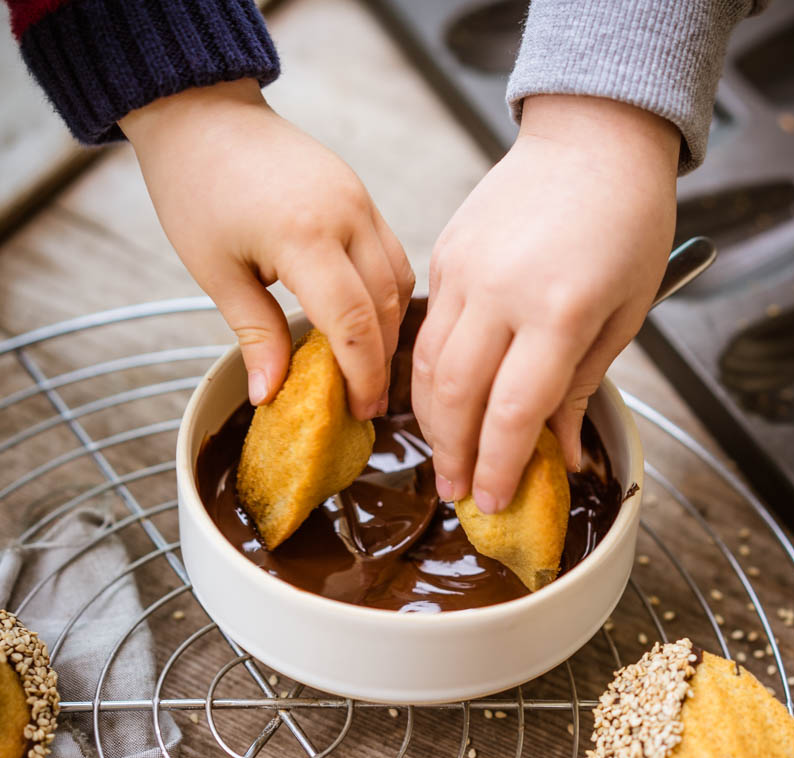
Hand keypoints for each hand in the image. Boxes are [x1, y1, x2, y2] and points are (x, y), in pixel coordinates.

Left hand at [120, 80, 413, 417]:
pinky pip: (391, 254)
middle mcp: (346, 215)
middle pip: (385, 307)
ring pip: (399, 282)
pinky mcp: (361, 193)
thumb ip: (254, 334)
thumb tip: (269, 395)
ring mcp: (360, 200)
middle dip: (380, 362)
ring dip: (388, 329)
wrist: (201, 111)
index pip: (354, 323)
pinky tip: (366, 320)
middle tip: (365, 403)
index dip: (362, 375)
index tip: (359, 411)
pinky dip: (386, 294)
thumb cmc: (196, 188)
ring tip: (367, 367)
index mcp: (304, 236)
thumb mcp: (216, 271)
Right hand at [412, 95, 678, 511]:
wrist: (594, 136)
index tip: (494, 501)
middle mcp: (502, 291)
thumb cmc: (628, 225)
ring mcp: (465, 271)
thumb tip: (562, 455)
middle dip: (455, 455)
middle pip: (457, 396)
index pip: (513, 411)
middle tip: (459, 492)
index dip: (499, 467)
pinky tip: (442, 401)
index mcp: (559, 311)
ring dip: (433, 422)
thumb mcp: (624, 315)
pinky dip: (429, 374)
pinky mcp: (445, 254)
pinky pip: (427, 328)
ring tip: (445, 457)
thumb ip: (583, 390)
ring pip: (428, 367)